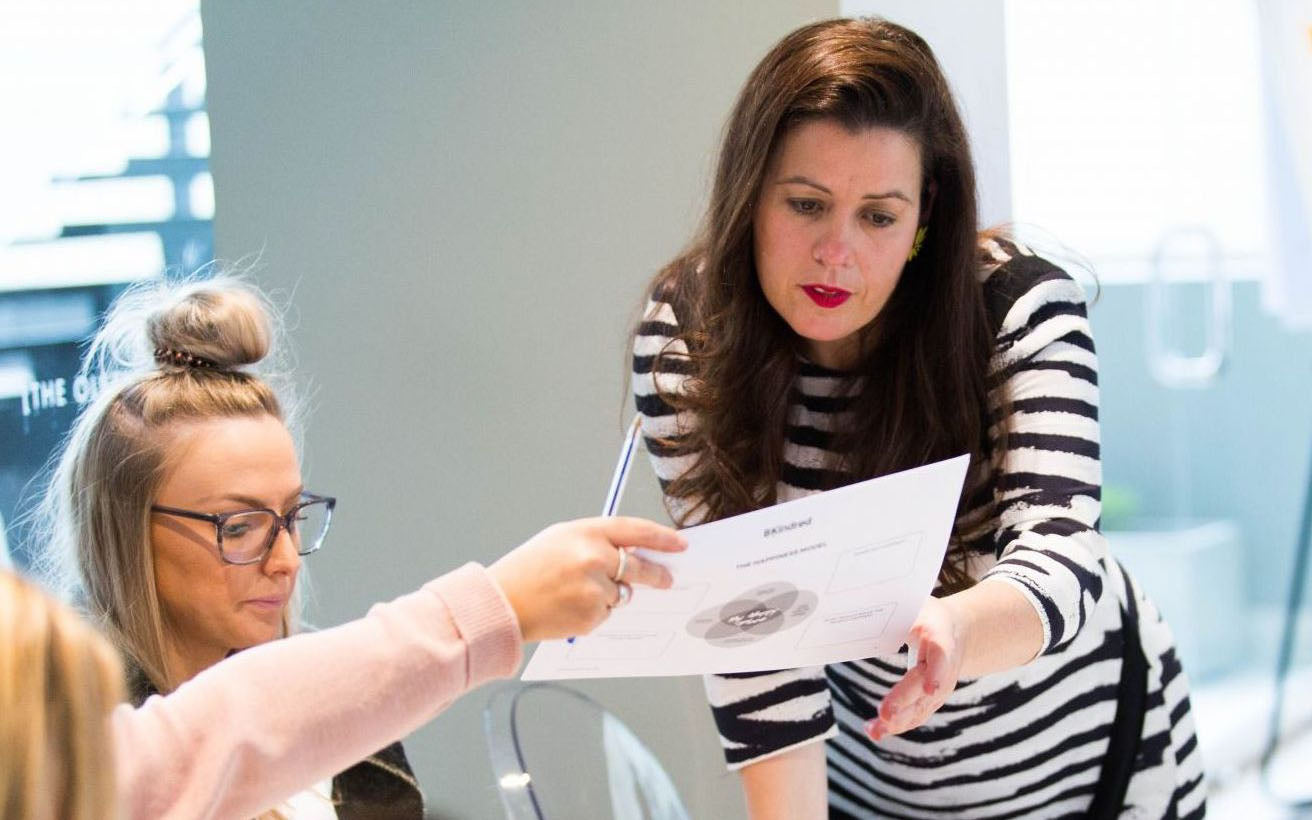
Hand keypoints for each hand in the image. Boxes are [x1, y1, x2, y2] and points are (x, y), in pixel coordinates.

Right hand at [488, 517, 685, 641]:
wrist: (502, 602)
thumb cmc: (529, 568)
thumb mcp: (561, 539)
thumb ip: (597, 541)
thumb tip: (633, 552)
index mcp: (585, 532)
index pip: (635, 531)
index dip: (662, 538)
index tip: (680, 545)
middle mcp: (593, 558)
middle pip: (639, 566)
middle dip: (656, 575)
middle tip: (667, 580)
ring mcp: (594, 588)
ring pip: (622, 593)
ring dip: (610, 594)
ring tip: (575, 592)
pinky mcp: (591, 615)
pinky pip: (607, 613)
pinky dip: (595, 612)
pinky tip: (570, 607)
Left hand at [866, 596, 963, 740]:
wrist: (957, 631)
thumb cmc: (928, 616)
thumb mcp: (916, 605)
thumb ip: (895, 612)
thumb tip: (860, 613)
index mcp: (941, 636)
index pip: (941, 655)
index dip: (936, 672)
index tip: (929, 688)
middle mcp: (945, 667)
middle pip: (926, 687)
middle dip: (905, 701)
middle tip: (885, 715)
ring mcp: (940, 687)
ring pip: (921, 708)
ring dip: (898, 722)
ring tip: (874, 731)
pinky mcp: (931, 700)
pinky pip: (914, 715)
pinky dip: (895, 725)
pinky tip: (874, 731)